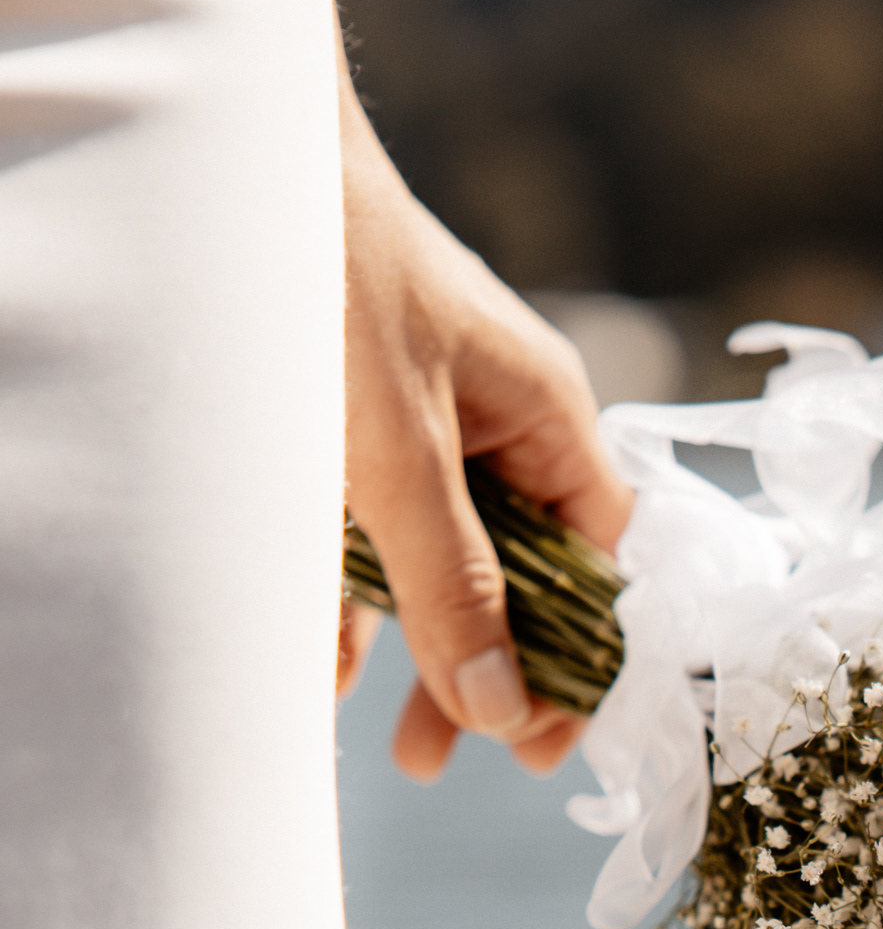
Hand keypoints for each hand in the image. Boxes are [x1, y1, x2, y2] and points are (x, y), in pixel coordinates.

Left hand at [337, 48, 632, 779]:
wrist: (234, 168)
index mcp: (550, 420)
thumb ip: (453, 583)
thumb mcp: (399, 457)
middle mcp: (503, 428)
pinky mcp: (361, 430)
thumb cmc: (336, 285)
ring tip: (399, 745)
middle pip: (525, 580)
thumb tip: (501, 703)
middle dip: (492, 673)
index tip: (537, 742)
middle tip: (449, 759)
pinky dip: (357, 604)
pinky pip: (375, 537)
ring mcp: (431, 428)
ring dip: (422, 653)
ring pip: (446, 565)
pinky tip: (330, 669)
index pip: (602, 563)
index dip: (582, 658)